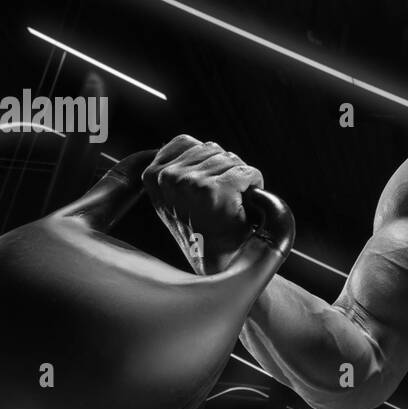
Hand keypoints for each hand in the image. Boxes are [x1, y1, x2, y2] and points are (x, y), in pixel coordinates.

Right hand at [142, 135, 263, 273]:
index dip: (205, 162)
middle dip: (224, 171)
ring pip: (232, 160)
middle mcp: (168, 177)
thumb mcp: (175, 198)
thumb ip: (178, 168)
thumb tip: (199, 145)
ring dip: (239, 181)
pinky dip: (255, 187)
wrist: (218, 267)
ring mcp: (191, 184)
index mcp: (153, 176)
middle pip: (212, 148)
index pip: (186, 141)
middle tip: (220, 203)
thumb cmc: (201, 233)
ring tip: (228, 207)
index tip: (205, 190)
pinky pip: (249, 173)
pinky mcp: (217, 192)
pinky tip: (242, 208)